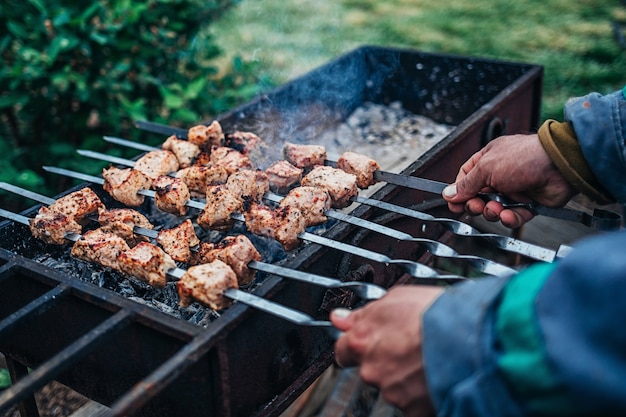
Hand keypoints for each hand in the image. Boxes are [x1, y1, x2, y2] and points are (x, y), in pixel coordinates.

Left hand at [331, 286, 443, 416]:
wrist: (468, 338)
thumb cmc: (435, 313)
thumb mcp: (395, 298)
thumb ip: (363, 313)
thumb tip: (340, 317)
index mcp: (361, 340)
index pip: (342, 349)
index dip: (354, 346)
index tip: (364, 343)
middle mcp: (370, 368)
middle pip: (370, 368)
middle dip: (386, 359)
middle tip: (410, 347)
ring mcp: (391, 390)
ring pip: (392, 385)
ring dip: (405, 376)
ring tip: (429, 358)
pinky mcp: (412, 409)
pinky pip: (413, 403)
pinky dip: (421, 394)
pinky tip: (435, 376)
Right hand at [442, 134, 577, 227]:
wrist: (559, 166)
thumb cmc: (525, 157)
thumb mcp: (486, 168)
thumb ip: (467, 183)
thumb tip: (449, 193)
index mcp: (488, 160)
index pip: (466, 177)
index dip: (459, 192)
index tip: (454, 204)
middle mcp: (501, 174)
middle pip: (479, 196)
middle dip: (476, 204)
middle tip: (477, 206)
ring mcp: (515, 189)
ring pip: (495, 209)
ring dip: (493, 212)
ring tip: (496, 209)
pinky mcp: (529, 203)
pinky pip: (514, 216)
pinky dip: (510, 218)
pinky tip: (509, 215)